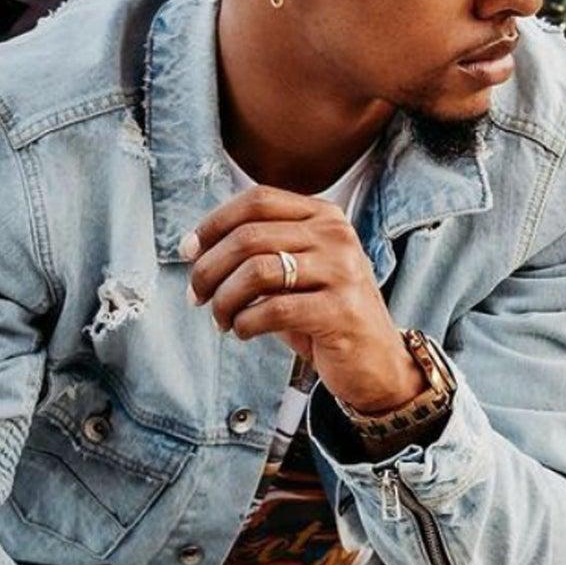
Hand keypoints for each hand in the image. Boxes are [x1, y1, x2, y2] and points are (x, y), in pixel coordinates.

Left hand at [181, 184, 422, 414]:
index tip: (189, 251)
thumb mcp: (297, 273)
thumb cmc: (325, 316)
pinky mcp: (340, 311)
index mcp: (324, 216)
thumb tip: (198, 250)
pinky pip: (274, 309)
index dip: (214, 224)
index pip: (257, 201)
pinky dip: (246, 322)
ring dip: (225, 299)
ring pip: (257, 271)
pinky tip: (243, 331)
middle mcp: (336, 236)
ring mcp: (342, 271)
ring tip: (221, 319)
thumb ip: (259, 253)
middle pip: (250, 236)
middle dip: (210, 268)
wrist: (376, 362)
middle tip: (196, 296)